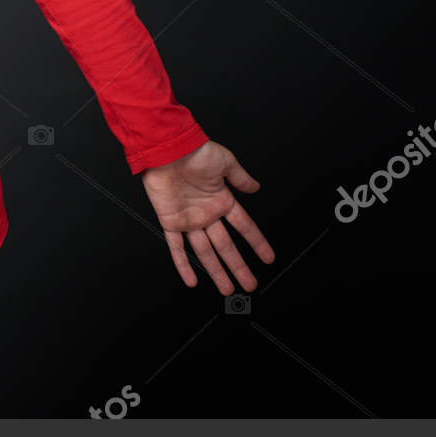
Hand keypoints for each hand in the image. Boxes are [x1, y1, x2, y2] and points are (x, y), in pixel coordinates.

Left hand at [141, 139, 273, 293]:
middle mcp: (207, 213)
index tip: (267, 257)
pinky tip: (191, 279)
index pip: (244, 227)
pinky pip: (177, 248)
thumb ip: (241, 178)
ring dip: (216, 271)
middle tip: (249, 283)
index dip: (257, 243)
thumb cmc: (194, 151)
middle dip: (238, 266)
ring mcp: (189, 220)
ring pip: (205, 252)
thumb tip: (256, 186)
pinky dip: (183, 264)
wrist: (168, 148)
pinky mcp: (171, 222)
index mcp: (221, 200)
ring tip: (227, 288)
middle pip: (226, 246)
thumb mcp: (226, 162)